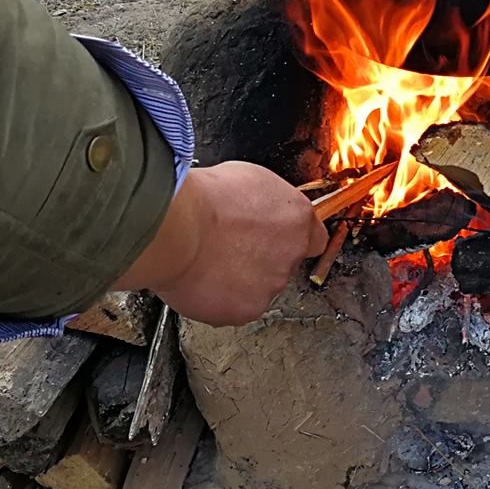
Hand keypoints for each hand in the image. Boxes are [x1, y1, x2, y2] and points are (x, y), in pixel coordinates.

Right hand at [114, 162, 328, 324]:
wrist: (174, 229)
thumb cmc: (204, 198)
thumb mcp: (249, 178)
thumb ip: (269, 201)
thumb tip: (263, 209)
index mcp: (297, 219)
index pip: (315, 238)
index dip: (292, 239)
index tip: (278, 239)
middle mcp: (290, 255)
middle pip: (283, 263)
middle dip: (261, 258)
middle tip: (230, 247)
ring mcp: (270, 285)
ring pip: (258, 287)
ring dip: (240, 279)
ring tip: (210, 260)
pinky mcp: (246, 310)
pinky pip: (234, 307)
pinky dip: (220, 298)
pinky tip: (202, 278)